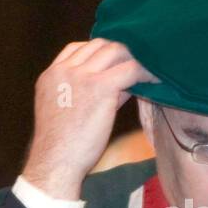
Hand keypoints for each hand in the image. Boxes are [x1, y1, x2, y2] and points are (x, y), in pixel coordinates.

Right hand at [24, 39, 157, 199]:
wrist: (55, 163)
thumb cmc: (63, 147)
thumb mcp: (67, 112)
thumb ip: (90, 94)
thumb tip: (123, 86)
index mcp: (52, 75)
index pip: (77, 48)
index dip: (99, 52)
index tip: (114, 63)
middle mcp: (65, 70)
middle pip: (99, 44)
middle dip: (120, 53)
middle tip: (136, 67)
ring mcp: (82, 76)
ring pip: (116, 51)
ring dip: (134, 59)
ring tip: (149, 72)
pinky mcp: (100, 87)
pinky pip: (130, 69)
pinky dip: (145, 72)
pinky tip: (156, 79)